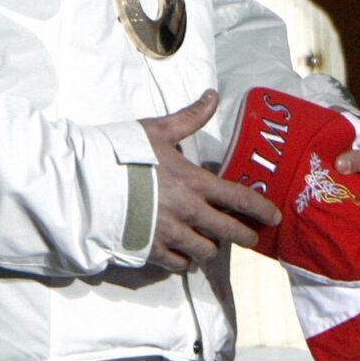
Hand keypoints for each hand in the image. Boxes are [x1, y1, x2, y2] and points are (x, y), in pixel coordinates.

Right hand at [139, 91, 279, 272]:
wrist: (85, 184)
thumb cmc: (123, 155)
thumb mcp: (158, 131)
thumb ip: (190, 118)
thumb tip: (212, 96)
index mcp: (194, 184)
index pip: (239, 199)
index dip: (261, 209)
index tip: (274, 217)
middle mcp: (187, 213)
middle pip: (227, 231)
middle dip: (244, 236)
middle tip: (252, 238)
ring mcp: (168, 235)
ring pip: (204, 251)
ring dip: (212, 247)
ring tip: (214, 244)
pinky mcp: (148, 250)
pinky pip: (176, 264)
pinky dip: (184, 261)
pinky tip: (185, 256)